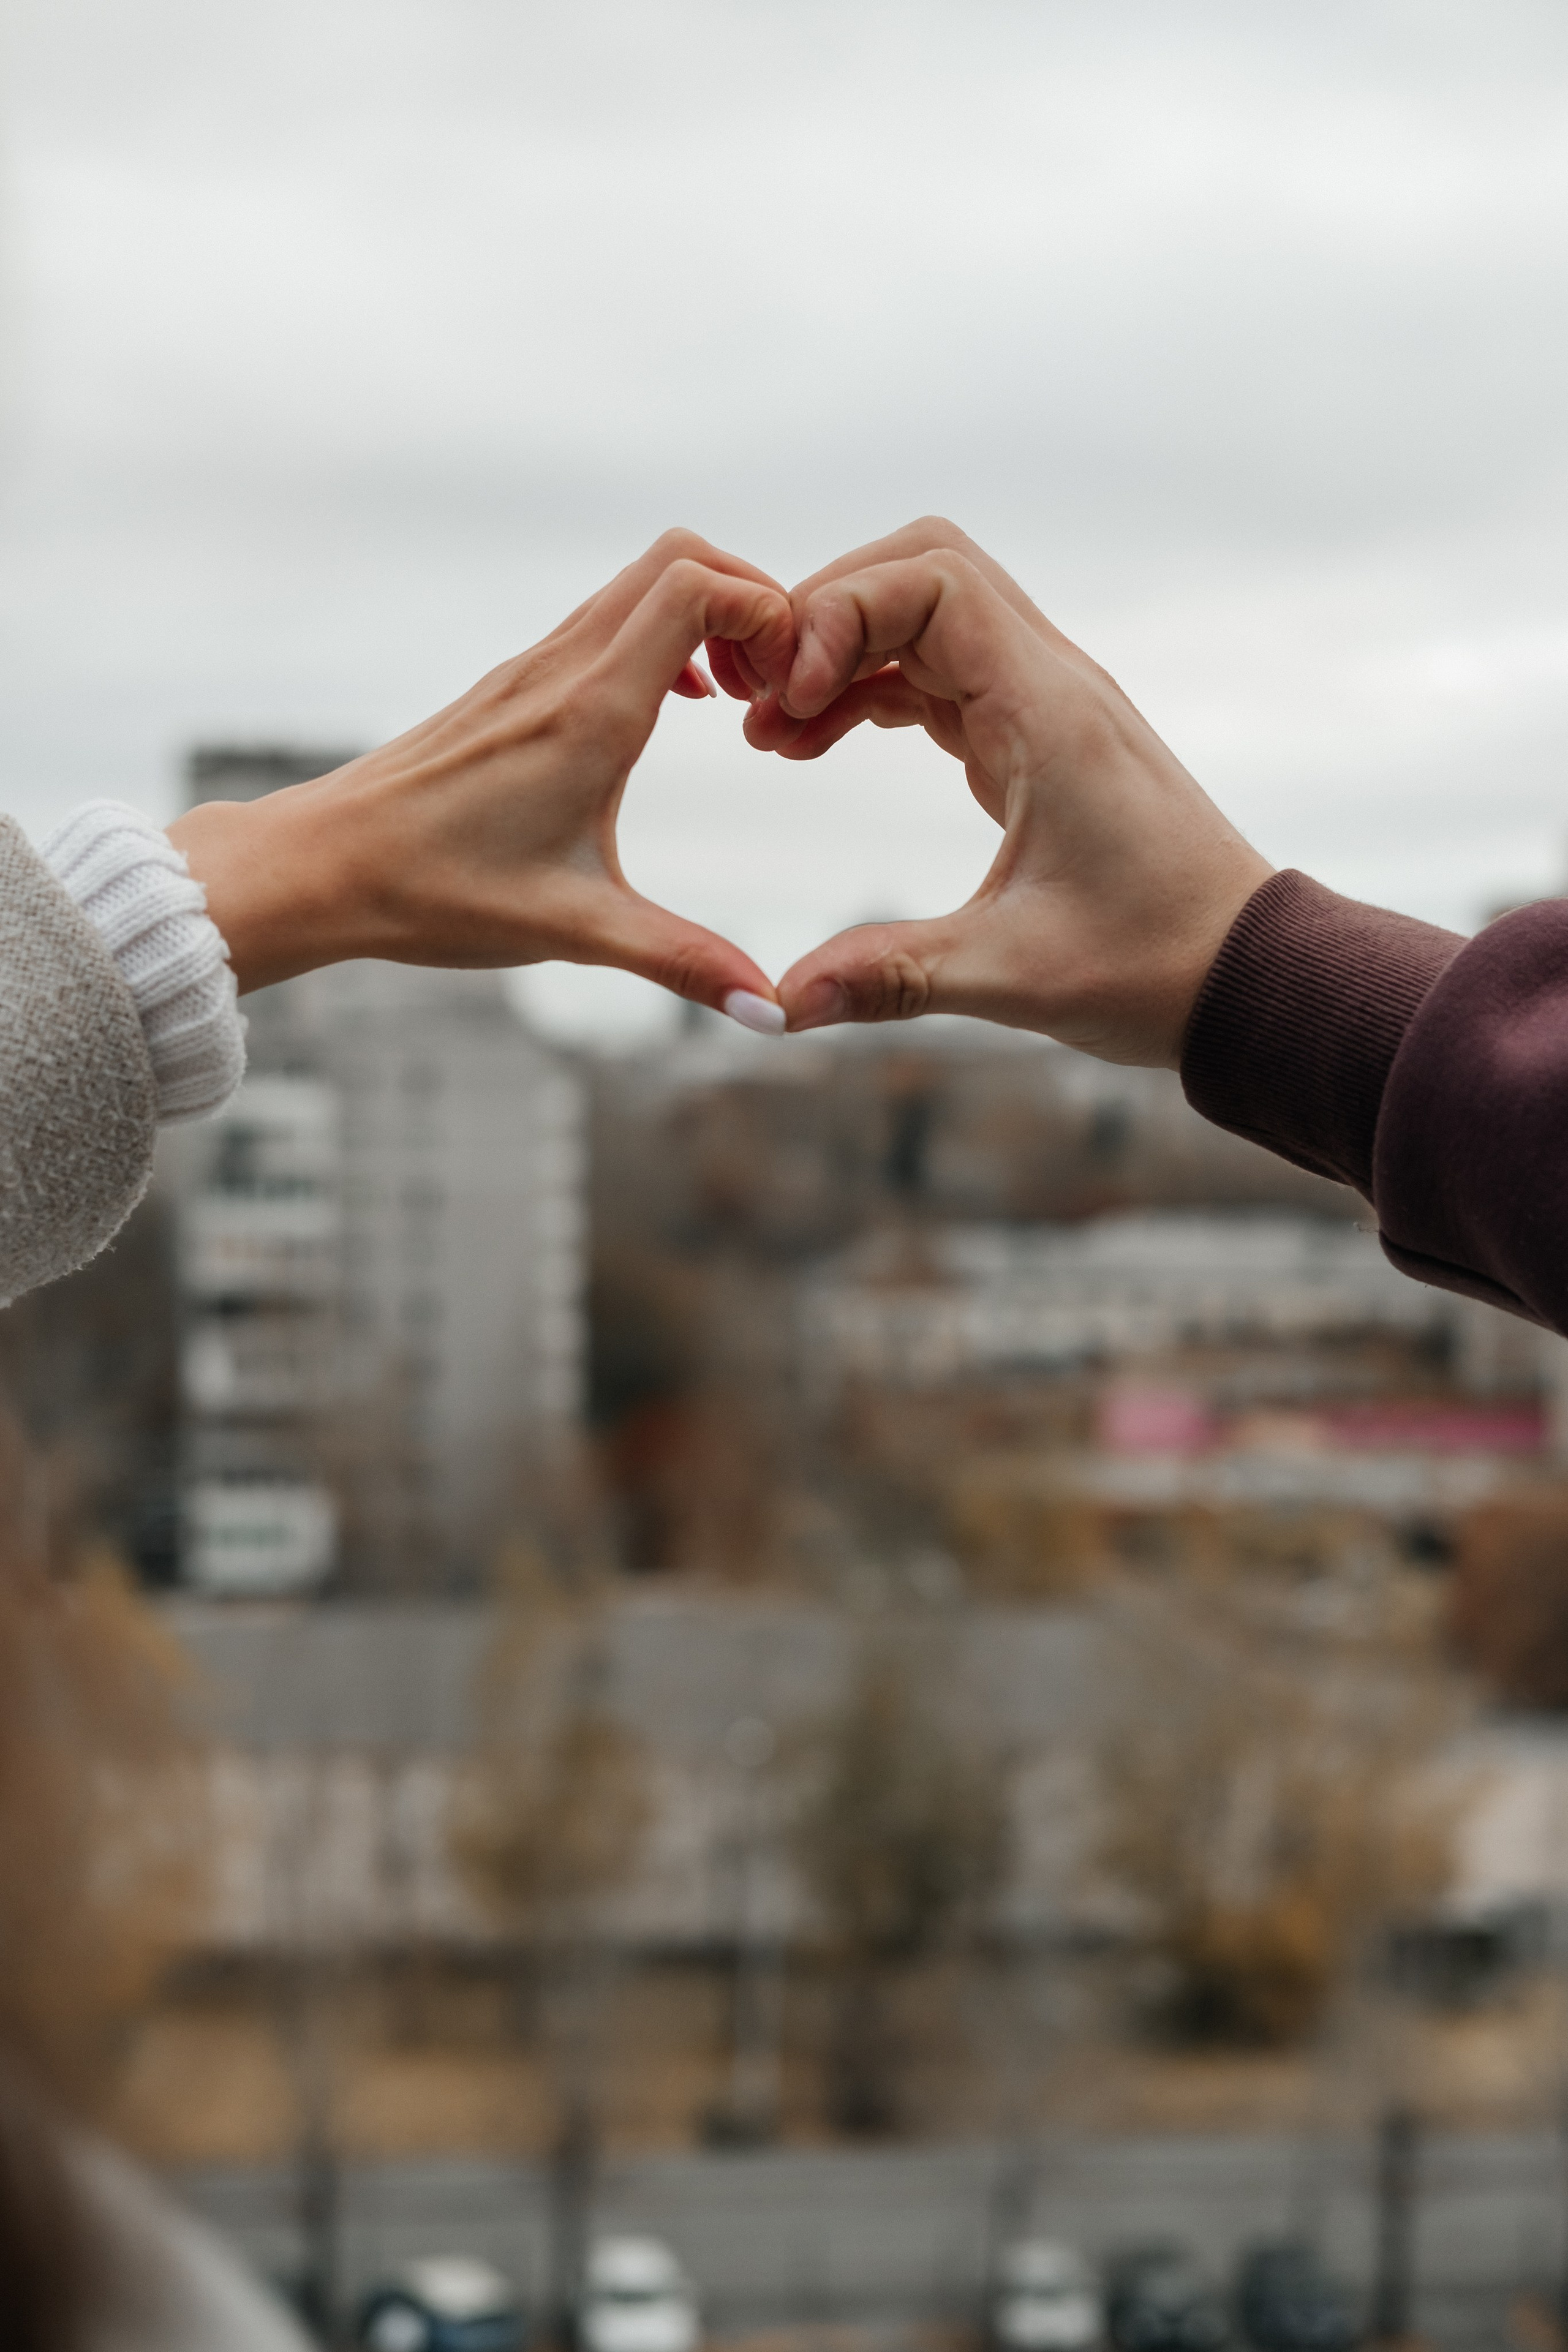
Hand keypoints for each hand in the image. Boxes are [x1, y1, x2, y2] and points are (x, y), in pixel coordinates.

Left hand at [168, 530, 795, 1022]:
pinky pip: (605, 621)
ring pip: (638, 583)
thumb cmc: (436, 892)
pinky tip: (671, 707)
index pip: (695, 587)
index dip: (765, 609)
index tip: (789, 682)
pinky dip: (660, 635)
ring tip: (735, 697)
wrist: (321, 866)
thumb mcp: (574, 930)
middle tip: (775, 681)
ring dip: (705, 616)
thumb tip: (769, 1011)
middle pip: (677, 557)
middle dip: (750, 598)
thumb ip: (681, 961)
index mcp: (589, 713)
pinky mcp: (512, 686)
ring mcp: (533, 670)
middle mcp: (562, 670)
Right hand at [710, 518, 1271, 1067]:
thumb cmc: (1154, 965)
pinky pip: (938, 672)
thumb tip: (779, 1004)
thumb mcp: (1012, 976)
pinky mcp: (1033, 739)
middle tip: (766, 697)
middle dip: (828, 612)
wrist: (1243, 975)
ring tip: (773, 732)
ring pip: (926, 615)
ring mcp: (1043, 706)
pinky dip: (870, 689)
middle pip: (922, 568)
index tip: (794, 698)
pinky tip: (817, 743)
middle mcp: (1050, 685)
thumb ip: (891, 977)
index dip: (844, 613)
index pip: (935, 579)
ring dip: (843, 652)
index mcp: (1050, 712)